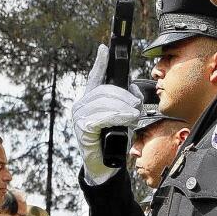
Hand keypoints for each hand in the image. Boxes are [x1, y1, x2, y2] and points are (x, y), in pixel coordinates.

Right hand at [70, 44, 141, 183]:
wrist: (105, 166)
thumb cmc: (113, 141)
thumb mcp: (122, 118)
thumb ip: (125, 102)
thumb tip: (133, 91)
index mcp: (90, 100)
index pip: (95, 78)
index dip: (100, 63)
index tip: (104, 49)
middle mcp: (82, 105)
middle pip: (104, 90)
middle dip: (124, 95)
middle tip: (137, 105)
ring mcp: (79, 117)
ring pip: (104, 102)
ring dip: (123, 107)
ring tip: (134, 115)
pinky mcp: (82, 128)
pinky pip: (101, 116)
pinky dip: (116, 116)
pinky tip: (126, 119)